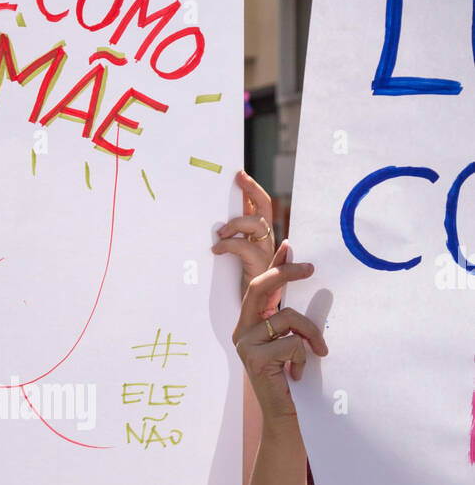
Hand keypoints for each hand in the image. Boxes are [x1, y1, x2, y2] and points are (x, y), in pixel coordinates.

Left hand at [212, 171, 276, 295]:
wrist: (257, 310)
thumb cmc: (246, 282)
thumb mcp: (239, 256)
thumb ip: (234, 238)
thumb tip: (216, 223)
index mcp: (262, 236)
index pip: (261, 206)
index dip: (252, 189)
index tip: (239, 175)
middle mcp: (268, 240)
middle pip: (265, 206)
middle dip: (252, 189)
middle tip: (239, 177)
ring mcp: (267, 251)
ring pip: (256, 223)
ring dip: (235, 223)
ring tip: (220, 233)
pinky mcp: (261, 264)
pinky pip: (243, 246)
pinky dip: (227, 245)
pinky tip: (216, 249)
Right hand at [232, 242, 326, 423]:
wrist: (284, 417)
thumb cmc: (292, 380)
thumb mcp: (292, 343)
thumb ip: (293, 320)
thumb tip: (306, 284)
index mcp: (250, 323)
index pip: (260, 285)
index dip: (273, 264)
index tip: (289, 245)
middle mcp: (242, 330)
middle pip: (259, 287)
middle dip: (285, 273)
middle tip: (311, 268)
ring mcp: (244, 344)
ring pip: (287, 318)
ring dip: (311, 334)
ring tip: (318, 353)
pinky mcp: (253, 358)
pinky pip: (291, 343)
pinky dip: (304, 358)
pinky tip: (298, 375)